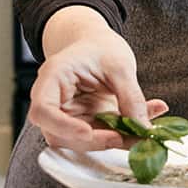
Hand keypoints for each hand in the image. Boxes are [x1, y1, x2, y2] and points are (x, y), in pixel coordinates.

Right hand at [27, 10, 167, 151]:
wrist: (98, 45)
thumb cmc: (100, 47)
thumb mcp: (120, 66)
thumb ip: (131, 98)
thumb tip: (144, 129)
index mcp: (53, 77)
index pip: (43, 110)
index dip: (62, 126)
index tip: (87, 132)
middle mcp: (54, 101)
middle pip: (61, 134)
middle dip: (94, 140)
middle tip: (125, 136)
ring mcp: (68, 115)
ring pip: (82, 142)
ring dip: (112, 142)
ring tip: (141, 132)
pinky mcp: (84, 124)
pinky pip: (100, 137)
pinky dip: (122, 136)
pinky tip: (142, 125)